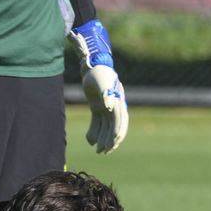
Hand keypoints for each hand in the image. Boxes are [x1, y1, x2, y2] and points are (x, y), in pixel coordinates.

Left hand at [69, 19, 128, 152]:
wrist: (91, 58)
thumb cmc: (95, 66)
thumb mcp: (97, 78)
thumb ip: (103, 91)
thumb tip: (108, 106)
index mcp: (116, 98)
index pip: (120, 119)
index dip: (116, 133)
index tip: (111, 144)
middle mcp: (114, 102)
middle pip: (115, 125)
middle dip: (110, 140)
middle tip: (103, 152)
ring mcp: (107, 104)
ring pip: (107, 126)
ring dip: (103, 139)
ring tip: (97, 151)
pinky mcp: (98, 105)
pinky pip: (99, 122)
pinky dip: (95, 131)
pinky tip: (90, 141)